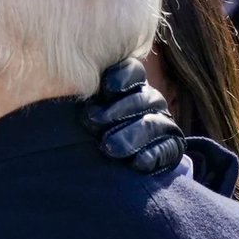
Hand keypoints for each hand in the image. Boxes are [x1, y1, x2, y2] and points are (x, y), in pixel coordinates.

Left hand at [83, 58, 184, 173]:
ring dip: (131, 135)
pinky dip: (152, 155)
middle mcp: (150, 101)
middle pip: (141, 99)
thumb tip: (68, 93)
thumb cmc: (92, 131)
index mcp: (131, 85)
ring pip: (153, 124)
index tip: (105, 88)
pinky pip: (167, 149)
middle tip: (93, 120)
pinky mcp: (171, 148)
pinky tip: (138, 162)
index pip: (132, 72)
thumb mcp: (88, 112)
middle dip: (117, 110)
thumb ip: (86, 101)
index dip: (121, 77)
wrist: (112, 166)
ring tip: (108, 147)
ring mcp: (162, 124)